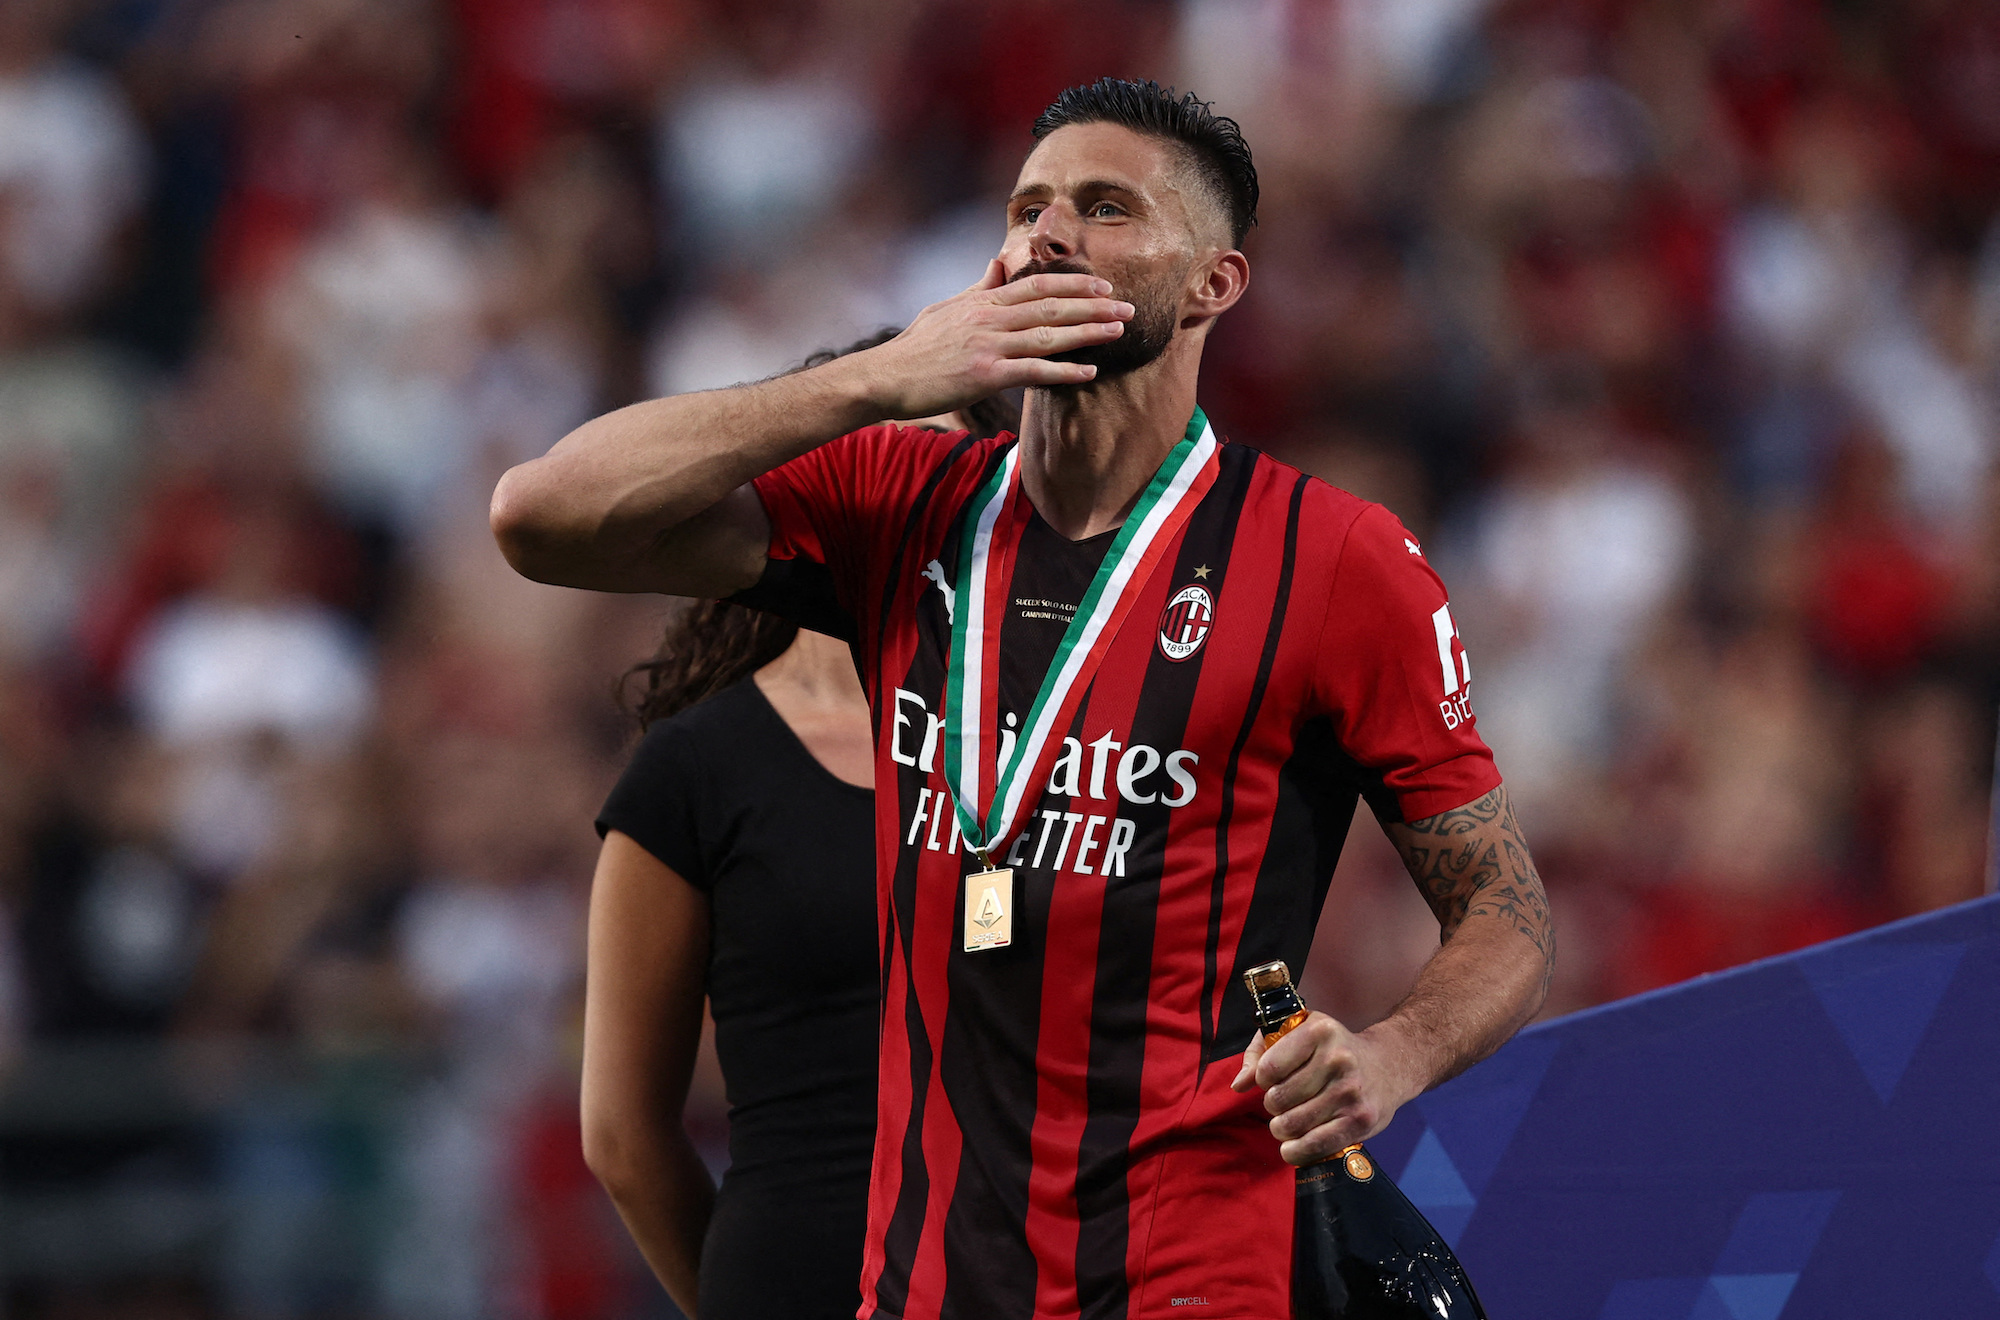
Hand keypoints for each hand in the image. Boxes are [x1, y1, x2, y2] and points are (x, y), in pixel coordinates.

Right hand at [842, 259, 1133, 418]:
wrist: (884, 377)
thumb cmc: (914, 349)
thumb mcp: (946, 309)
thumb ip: (978, 288)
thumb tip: (998, 263)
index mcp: (983, 302)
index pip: (1037, 285)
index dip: (1074, 284)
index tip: (1102, 285)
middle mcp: (990, 318)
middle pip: (1052, 305)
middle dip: (1094, 305)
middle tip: (1127, 306)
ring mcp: (988, 346)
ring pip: (1049, 334)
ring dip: (1088, 332)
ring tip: (1119, 331)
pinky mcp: (985, 375)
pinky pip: (1033, 371)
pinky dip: (1063, 371)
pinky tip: (1089, 372)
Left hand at [1229, 1013, 1416, 1165]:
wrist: (1390, 1066)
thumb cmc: (1334, 1049)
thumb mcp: (1300, 1033)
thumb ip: (1262, 1052)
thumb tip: (1239, 1085)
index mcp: (1319, 1031)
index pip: (1269, 1068)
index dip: (1262, 1080)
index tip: (1271, 1081)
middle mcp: (1337, 1060)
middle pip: (1277, 1099)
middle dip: (1273, 1106)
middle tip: (1283, 1103)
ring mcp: (1350, 1092)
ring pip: (1292, 1124)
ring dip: (1282, 1129)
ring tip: (1288, 1122)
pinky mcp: (1360, 1121)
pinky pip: (1314, 1144)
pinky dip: (1295, 1151)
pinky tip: (1292, 1146)